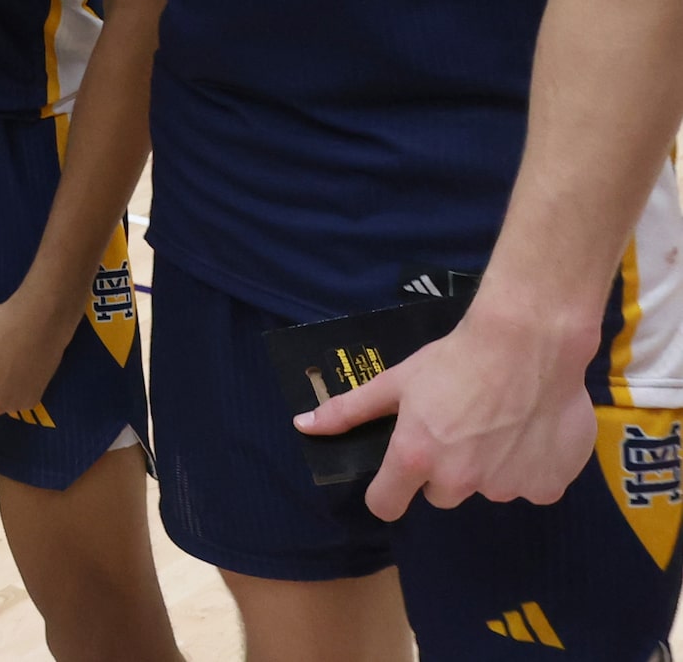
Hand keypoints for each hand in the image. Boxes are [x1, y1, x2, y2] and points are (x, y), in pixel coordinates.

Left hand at [297, 302, 597, 519]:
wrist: (528, 344)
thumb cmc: (454, 360)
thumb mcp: (395, 381)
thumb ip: (349, 410)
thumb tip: (302, 426)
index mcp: (415, 458)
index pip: (386, 504)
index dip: (386, 491)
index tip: (395, 476)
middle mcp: (459, 482)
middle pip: (441, 492)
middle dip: (444, 468)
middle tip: (457, 427)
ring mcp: (506, 489)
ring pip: (488, 488)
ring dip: (489, 466)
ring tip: (498, 421)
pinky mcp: (546, 488)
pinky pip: (530, 487)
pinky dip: (530, 467)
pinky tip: (530, 429)